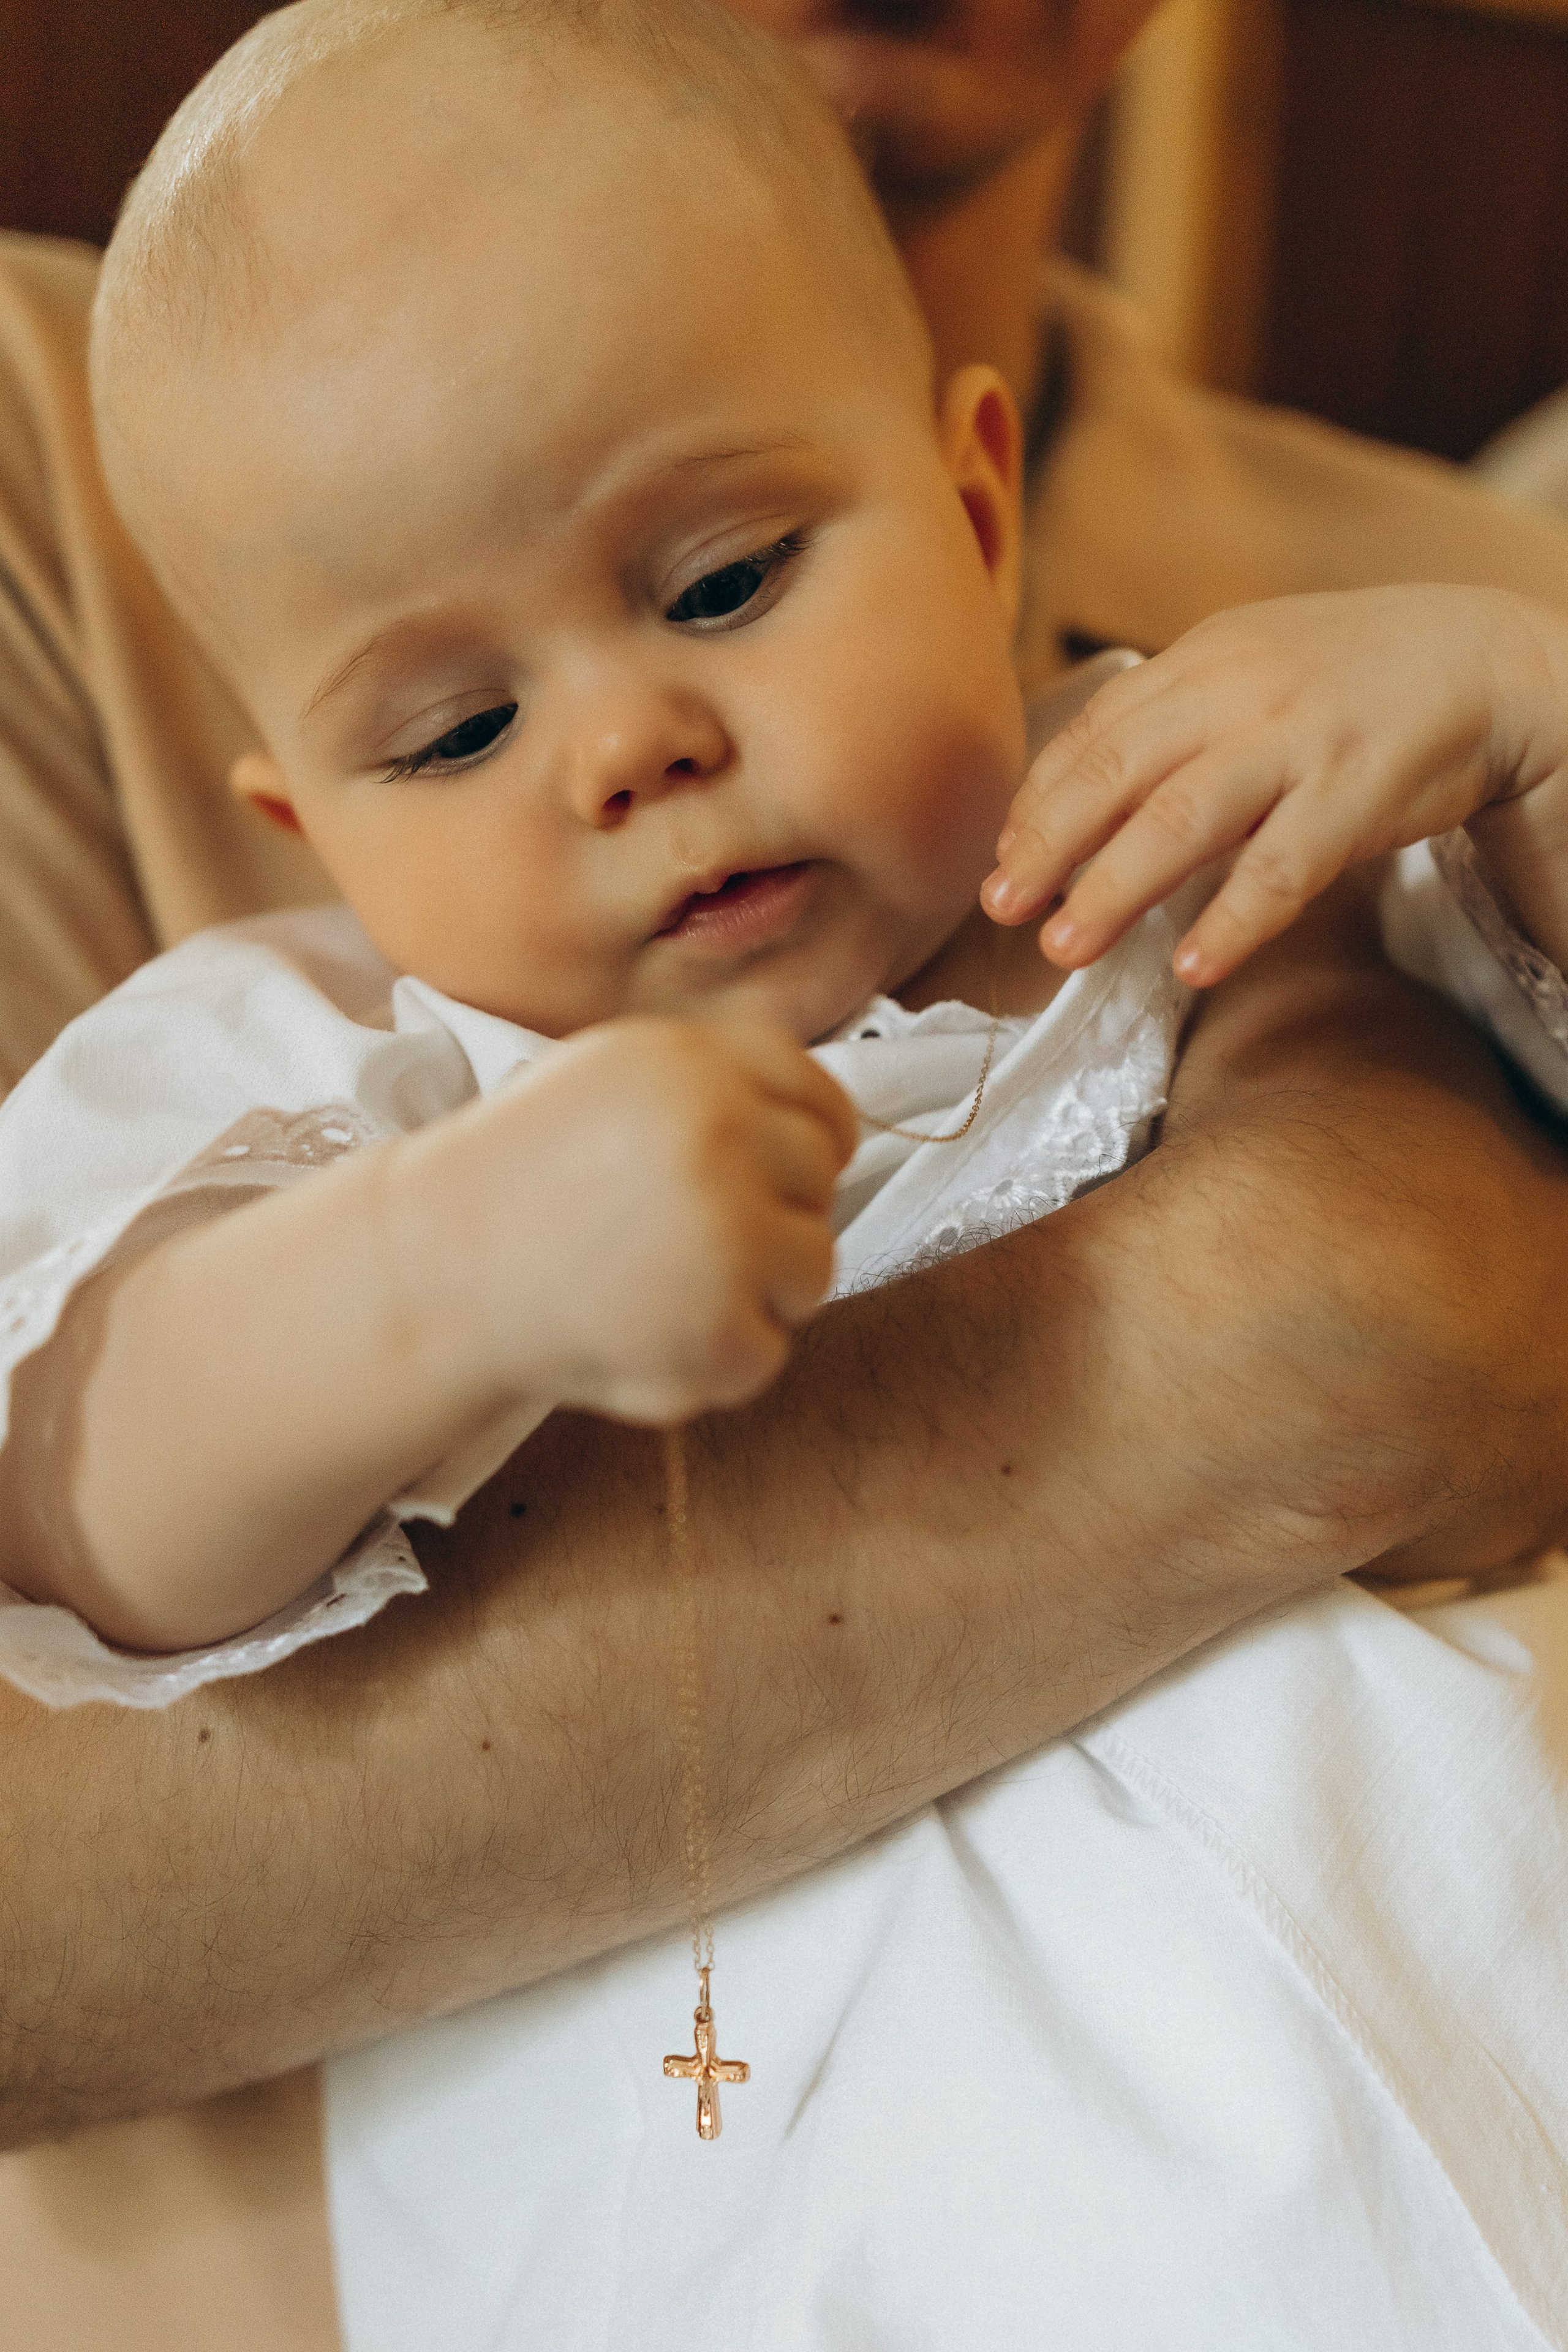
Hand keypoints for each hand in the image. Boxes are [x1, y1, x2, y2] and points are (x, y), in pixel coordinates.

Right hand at [407, 1018, 857, 1425]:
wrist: (437, 1272)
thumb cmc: (523, 1177)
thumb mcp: (616, 1077)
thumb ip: (720, 1084)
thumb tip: (827, 1128)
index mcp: (697, 1067)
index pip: (824, 1100)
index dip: (813, 1141)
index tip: (780, 1170)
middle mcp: (723, 1141)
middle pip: (821, 1184)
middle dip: (773, 1212)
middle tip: (687, 1234)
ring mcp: (728, 1240)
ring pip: (812, 1268)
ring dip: (754, 1287)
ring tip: (664, 1282)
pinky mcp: (721, 1333)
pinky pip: (768, 1349)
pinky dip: (714, 1356)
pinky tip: (644, 1329)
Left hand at [981, 585, 1567, 984]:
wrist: (1484, 659)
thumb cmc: (1347, 681)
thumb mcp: (1247, 668)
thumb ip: (1168, 720)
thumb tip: (1072, 800)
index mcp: (1200, 659)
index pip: (1095, 733)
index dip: (1040, 802)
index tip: (1000, 860)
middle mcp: (1237, 691)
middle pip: (1117, 772)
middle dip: (1048, 845)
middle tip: (999, 907)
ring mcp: (1297, 740)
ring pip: (1182, 819)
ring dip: (1113, 888)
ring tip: (1064, 947)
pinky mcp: (1356, 792)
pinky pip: (1282, 868)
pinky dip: (1232, 921)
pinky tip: (1193, 967)